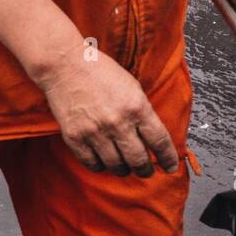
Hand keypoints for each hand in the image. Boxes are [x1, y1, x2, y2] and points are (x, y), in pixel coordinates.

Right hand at [35, 43, 179, 176]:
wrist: (64, 66)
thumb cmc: (99, 73)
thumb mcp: (132, 87)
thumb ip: (142, 113)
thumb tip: (152, 139)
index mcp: (137, 107)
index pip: (160, 142)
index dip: (168, 159)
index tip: (170, 167)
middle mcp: (118, 122)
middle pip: (139, 160)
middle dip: (146, 169)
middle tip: (146, 170)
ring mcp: (95, 132)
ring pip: (117, 166)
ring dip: (124, 169)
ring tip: (124, 166)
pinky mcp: (75, 137)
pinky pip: (92, 164)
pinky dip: (101, 166)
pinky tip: (103, 160)